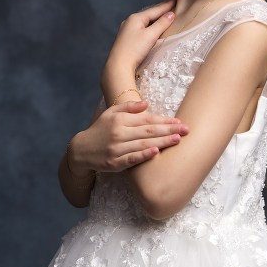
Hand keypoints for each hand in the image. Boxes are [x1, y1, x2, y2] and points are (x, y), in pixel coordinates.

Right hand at [68, 97, 188, 173]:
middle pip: (148, 131)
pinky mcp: (114, 163)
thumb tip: (146, 104)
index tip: (179, 121)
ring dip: (161, 141)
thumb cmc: (100, 130)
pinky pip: (132, 158)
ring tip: (177, 140)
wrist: (81, 150)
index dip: (164, 120)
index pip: (146, 119)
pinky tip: (156, 152)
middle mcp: (118, 133)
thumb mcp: (110, 113)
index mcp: (120, 120)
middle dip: (169, 129)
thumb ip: (128, 107)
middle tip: (186, 130)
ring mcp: (116, 148)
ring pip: (143, 144)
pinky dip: (144, 155)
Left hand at [103, 0, 176, 76]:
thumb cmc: (135, 50)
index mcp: (135, 18)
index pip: (155, 9)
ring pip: (145, 20)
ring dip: (155, 16)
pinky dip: (149, 24)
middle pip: (149, 13)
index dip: (166, 5)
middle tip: (171, 2)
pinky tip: (151, 26)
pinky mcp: (127, 39)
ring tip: (163, 12)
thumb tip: (171, 14)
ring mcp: (127, 30)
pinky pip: (141, 27)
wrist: (118, 66)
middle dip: (160, 8)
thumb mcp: (150, 35)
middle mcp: (130, 21)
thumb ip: (161, 24)